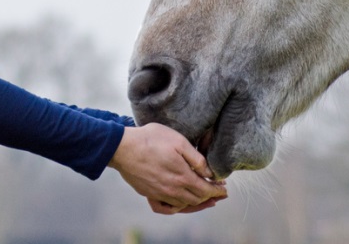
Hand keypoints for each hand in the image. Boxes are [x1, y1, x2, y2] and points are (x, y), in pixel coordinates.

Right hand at [108, 123, 227, 214]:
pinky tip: (179, 205)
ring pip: (183, 205)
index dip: (217, 190)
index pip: (206, 190)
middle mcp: (173, 190)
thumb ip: (196, 158)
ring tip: (204, 199)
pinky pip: (165, 208)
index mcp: (183, 177)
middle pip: (197, 199)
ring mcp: (159, 194)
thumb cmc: (151, 140)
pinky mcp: (149, 193)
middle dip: (211, 197)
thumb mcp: (179, 141)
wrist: (123, 147)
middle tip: (219, 194)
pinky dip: (176, 208)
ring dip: (196, 203)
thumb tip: (210, 173)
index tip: (225, 189)